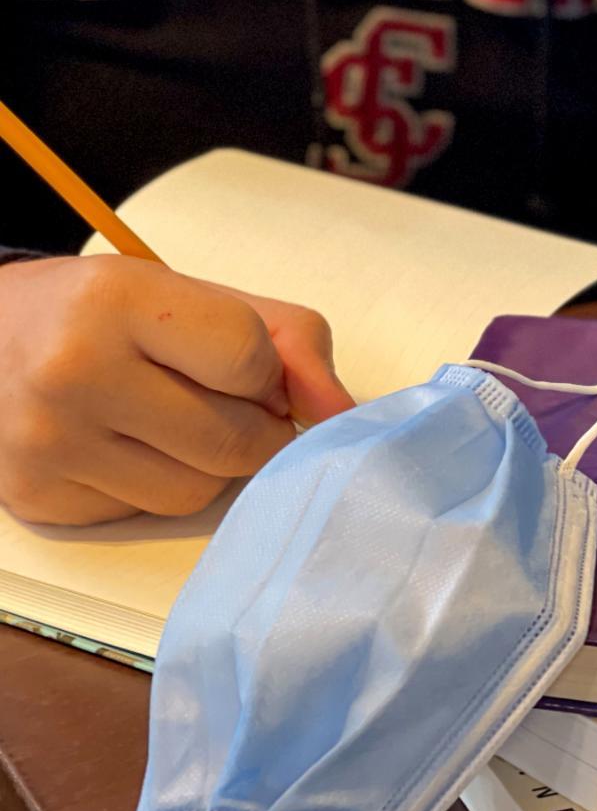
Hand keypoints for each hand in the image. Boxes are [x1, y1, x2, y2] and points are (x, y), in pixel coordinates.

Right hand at [0, 255, 354, 525]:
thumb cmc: (118, 313)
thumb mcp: (206, 296)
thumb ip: (293, 342)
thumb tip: (344, 414)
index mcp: (118, 300)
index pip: (249, 360)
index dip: (266, 371)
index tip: (245, 364)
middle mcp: (72, 372)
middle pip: (234, 441)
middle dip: (256, 427)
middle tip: (224, 399)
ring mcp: (48, 443)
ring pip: (199, 491)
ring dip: (213, 462)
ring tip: (173, 418)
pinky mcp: (38, 498)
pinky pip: (149, 513)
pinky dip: (161, 484)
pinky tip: (128, 444)